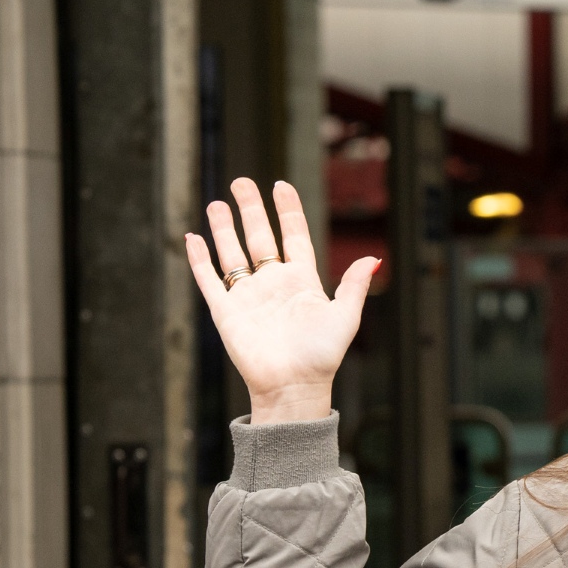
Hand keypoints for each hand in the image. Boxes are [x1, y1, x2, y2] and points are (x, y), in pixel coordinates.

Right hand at [182, 178, 374, 424]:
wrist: (294, 385)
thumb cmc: (322, 356)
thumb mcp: (345, 317)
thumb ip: (355, 286)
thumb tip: (374, 259)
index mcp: (302, 282)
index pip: (293, 236)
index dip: (288, 211)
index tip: (281, 185)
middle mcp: (274, 284)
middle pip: (259, 237)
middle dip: (251, 209)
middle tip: (242, 182)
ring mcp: (248, 296)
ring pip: (232, 253)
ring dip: (224, 228)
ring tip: (218, 203)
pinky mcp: (226, 311)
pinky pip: (209, 279)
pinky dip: (200, 259)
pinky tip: (192, 238)